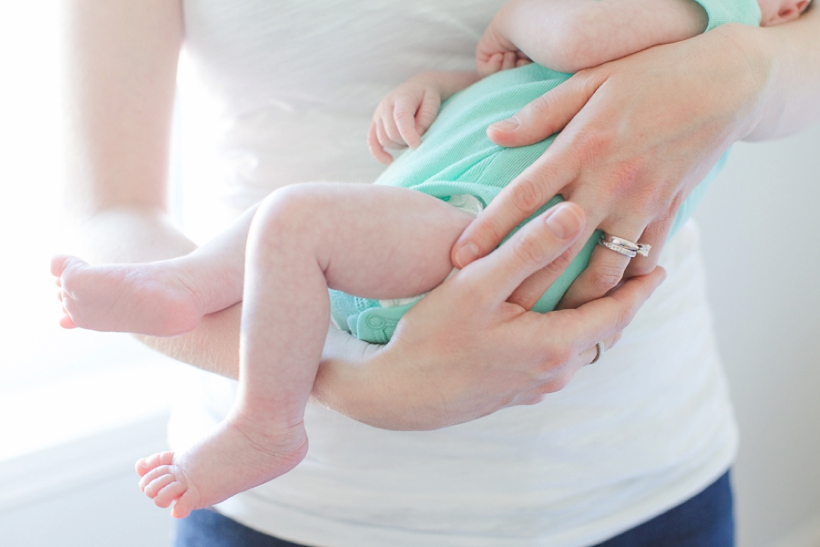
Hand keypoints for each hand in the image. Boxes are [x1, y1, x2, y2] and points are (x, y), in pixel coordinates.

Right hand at [313, 202, 665, 429]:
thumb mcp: (478, 285)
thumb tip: (574, 213)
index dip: (640, 288)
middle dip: (621, 302)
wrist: (398, 396)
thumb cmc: (434, 337)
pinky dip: (568, 335)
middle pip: (603, 333)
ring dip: (593, 320)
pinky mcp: (516, 392)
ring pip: (581, 347)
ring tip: (596, 292)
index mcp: (556, 344)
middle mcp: (555, 371)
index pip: (617, 313)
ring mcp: (536, 386)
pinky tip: (549, 320)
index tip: (660, 266)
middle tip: (633, 274)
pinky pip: (558, 359)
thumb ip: (528, 248)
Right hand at [367, 75, 442, 164]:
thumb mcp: (433, 102)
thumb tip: (416, 135)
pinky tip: (389, 160)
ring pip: (384, 139)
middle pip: (391, 132)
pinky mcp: (375, 123)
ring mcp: (378, 115)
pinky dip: (378, 153)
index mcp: (401, 97)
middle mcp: (386, 105)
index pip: (400, 118)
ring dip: (398, 145)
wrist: (419, 86)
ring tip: (411, 139)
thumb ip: (426, 118)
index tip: (417, 146)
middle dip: (406, 141)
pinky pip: (372, 141)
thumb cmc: (428, 96)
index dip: (408, 134)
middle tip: (420, 139)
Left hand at [452, 25, 768, 309]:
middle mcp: (609, 184)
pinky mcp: (668, 214)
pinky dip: (624, 285)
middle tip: (496, 315)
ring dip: (576, 302)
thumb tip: (494, 135)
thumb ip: (540, 114)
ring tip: (550, 326)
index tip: (459, 259)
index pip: (524, 196)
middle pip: (558, 248)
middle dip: (525, 286)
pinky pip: (642, 260)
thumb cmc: (650, 76)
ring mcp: (642, 204)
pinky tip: (604, 305)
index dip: (489, 230)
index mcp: (582, 149)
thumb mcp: (590, 81)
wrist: (725, 85)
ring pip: (605, 270)